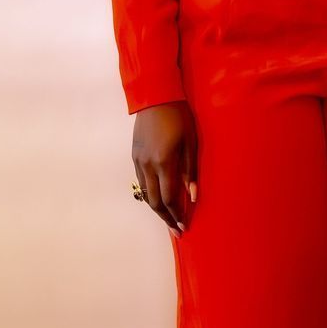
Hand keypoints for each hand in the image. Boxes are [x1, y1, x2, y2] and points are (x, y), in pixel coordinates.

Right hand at [132, 101, 198, 235]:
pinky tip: (158, 197)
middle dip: (166, 218)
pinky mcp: (134, 155)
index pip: (169, 198)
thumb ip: (190, 171)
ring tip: (169, 218)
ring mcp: (138, 161)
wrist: (155, 97)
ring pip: (145, 193)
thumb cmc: (180, 117)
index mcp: (164, 162)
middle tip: (176, 230)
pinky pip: (141, 181)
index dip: (176, 215)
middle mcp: (147, 165)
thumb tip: (193, 196)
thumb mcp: (191, 142)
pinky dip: (150, 194)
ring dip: (157, 208)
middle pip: (154, 201)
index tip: (183, 227)